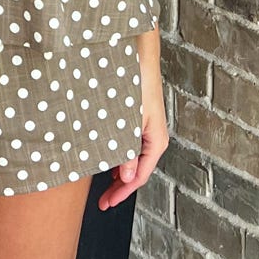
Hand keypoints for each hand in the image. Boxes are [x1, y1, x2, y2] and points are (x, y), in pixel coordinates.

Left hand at [97, 50, 166, 211]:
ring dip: (118, 175)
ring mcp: (147, 130)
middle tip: (102, 202)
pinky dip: (119, 159)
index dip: (121, 193)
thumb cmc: (135, 83)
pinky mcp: (138, 121)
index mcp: (156, 141)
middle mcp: (153, 138)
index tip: (106, 204)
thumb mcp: (128, 120)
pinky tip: (108, 162)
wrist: (138, 55)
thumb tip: (125, 178)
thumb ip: (126, 150)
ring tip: (103, 187)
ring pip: (133, 160)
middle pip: (137, 171)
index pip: (139, 176)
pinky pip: (130, 147)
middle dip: (119, 188)